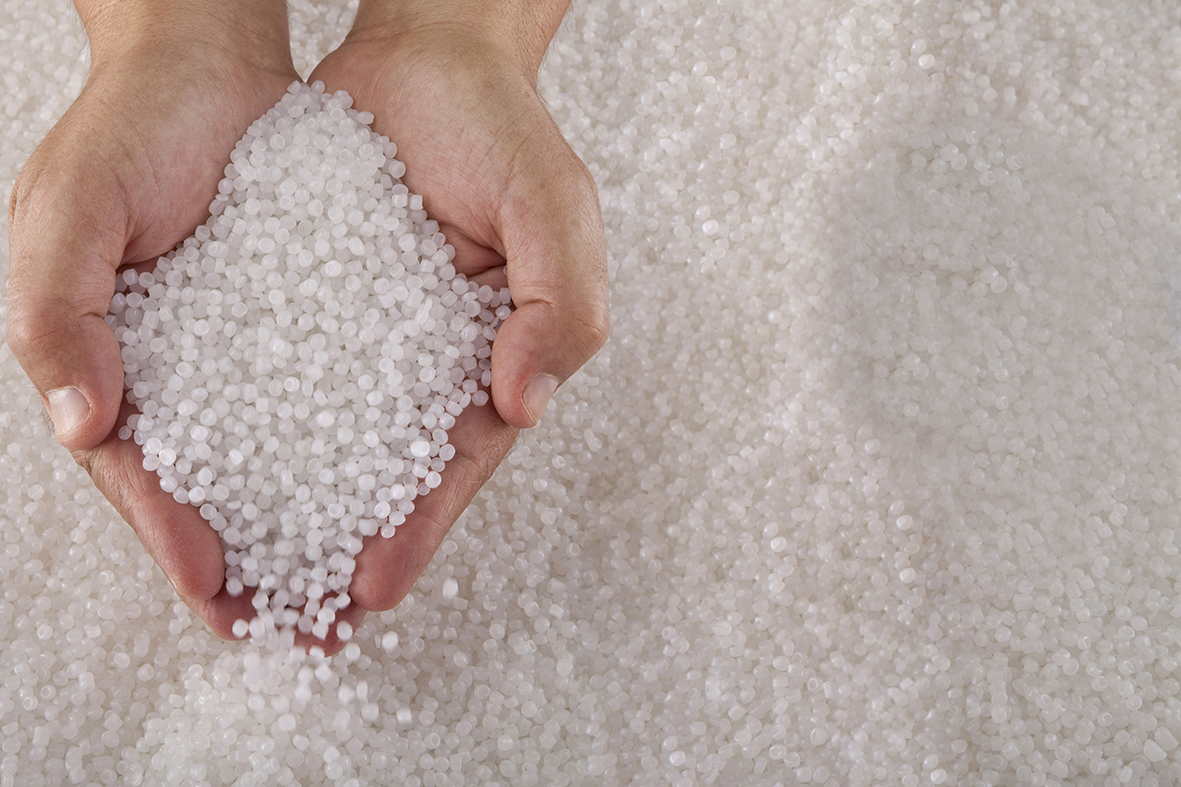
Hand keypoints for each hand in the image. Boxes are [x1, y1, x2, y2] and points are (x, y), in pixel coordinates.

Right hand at [3, 2, 324, 644]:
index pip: (135, 472)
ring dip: (298, 526)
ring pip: (266, 460)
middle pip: (205, 487)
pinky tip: (371, 492)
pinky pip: (320, 402)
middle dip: (243, 561)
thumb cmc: (129, 128)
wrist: (211, 63)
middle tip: (288, 627)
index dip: (169, 535)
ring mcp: (235, 351)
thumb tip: (87, 425)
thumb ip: (56, 313)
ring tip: (337, 589)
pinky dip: (340, 452)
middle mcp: (172, 367)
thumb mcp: (69, 210)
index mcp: (104, 358)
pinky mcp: (297, 323)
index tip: (218, 591)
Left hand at [307, 5, 609, 618]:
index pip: (458, 458)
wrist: (426, 58)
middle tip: (306, 619)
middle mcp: (428, 360)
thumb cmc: (503, 132)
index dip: (421, 524)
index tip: (376, 585)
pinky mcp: (309, 302)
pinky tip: (214, 468)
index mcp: (495, 357)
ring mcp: (367, 337)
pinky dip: (252, 425)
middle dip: (350, 545)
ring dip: (295, 509)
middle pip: (387, 471)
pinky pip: (277, 373)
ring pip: (326, 439)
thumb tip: (526, 402)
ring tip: (249, 574)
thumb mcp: (555, 208)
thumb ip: (560, 304)